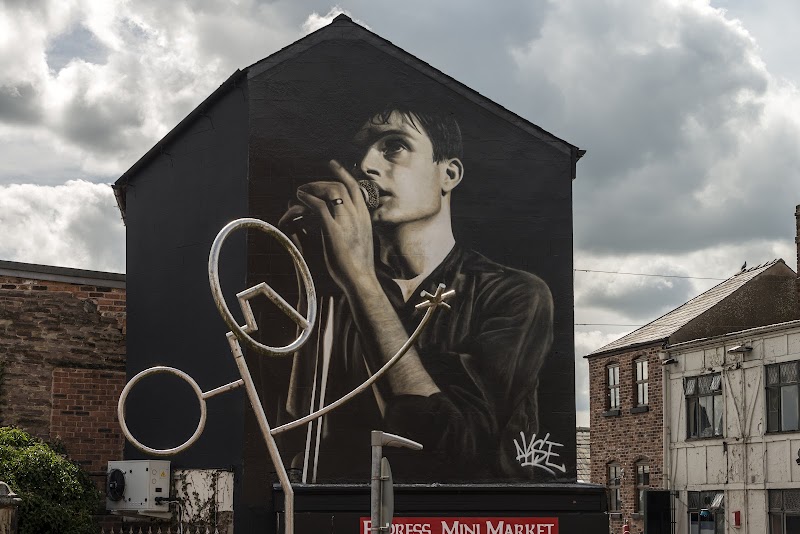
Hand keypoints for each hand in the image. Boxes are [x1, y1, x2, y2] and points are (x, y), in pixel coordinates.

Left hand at [293, 160, 377, 292]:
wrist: (361, 279)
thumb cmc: (359, 266)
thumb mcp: (360, 241)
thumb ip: (352, 228)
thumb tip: (339, 220)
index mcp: (364, 217)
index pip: (355, 188)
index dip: (344, 173)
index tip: (334, 164)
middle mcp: (357, 215)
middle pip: (341, 186)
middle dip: (322, 181)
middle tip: (309, 184)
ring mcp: (347, 221)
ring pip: (331, 192)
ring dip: (314, 187)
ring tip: (301, 190)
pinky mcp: (333, 230)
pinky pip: (319, 206)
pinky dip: (308, 198)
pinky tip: (300, 197)